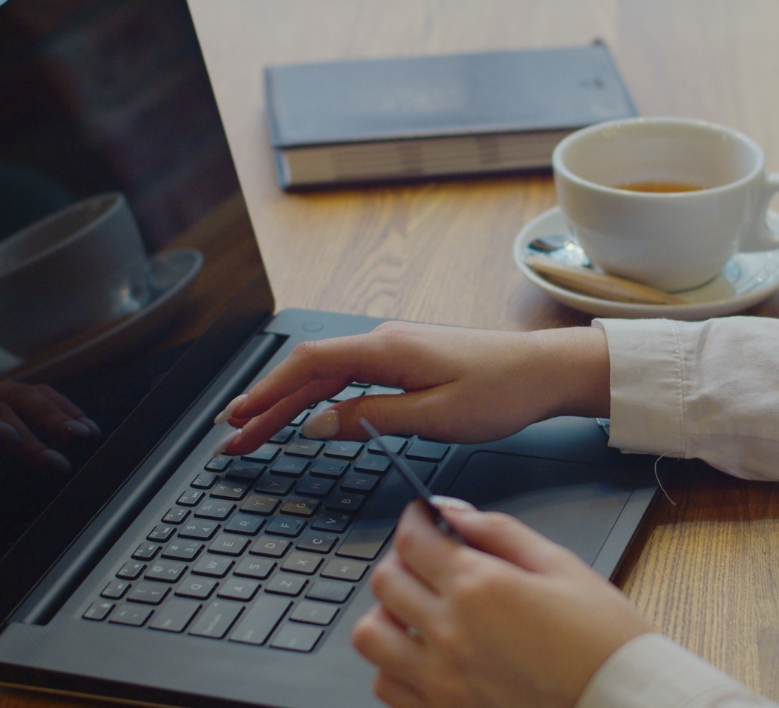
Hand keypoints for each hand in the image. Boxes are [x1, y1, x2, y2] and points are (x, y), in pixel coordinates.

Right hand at [216, 321, 609, 454]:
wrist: (546, 371)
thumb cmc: (501, 391)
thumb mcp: (433, 416)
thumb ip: (369, 418)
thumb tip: (316, 425)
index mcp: (386, 349)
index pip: (308, 365)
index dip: (266, 392)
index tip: (236, 417)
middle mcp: (383, 341)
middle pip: (309, 372)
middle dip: (266, 404)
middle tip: (233, 438)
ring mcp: (394, 349)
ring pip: (326, 375)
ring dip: (289, 403)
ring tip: (256, 430)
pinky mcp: (406, 360)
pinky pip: (349, 377)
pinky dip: (320, 398)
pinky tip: (308, 415)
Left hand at [353, 500, 653, 707]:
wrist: (622, 704)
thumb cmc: (602, 640)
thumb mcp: (559, 565)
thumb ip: (499, 532)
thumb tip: (454, 511)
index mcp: (479, 588)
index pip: (413, 540)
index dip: (414, 518)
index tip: (423, 516)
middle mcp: (450, 634)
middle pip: (385, 581)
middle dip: (401, 557)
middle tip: (425, 555)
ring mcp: (441, 681)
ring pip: (372, 635)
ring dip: (388, 612)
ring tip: (418, 608)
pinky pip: (387, 686)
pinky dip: (394, 662)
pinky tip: (423, 652)